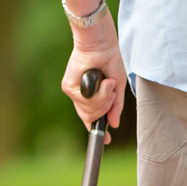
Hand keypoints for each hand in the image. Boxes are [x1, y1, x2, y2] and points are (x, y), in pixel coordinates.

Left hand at [61, 14, 126, 141]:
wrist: (101, 45)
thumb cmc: (110, 61)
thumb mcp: (118, 86)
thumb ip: (115, 106)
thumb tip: (114, 123)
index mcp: (91, 97)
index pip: (91, 118)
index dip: (98, 131)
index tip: (106, 140)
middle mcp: (80, 97)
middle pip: (91, 117)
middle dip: (106, 107)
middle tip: (112, 91)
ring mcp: (74, 93)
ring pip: (89, 111)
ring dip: (104, 99)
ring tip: (107, 83)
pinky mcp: (68, 87)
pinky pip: (85, 101)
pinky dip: (98, 93)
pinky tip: (102, 81)